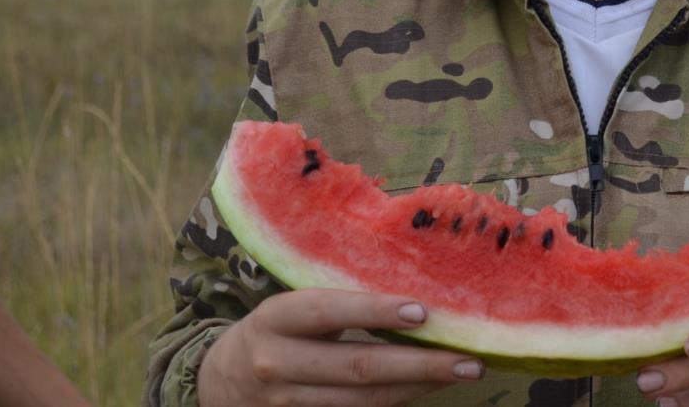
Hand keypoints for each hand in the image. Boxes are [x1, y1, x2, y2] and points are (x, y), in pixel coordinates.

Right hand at [199, 288, 485, 405]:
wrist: (219, 381)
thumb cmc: (276, 330)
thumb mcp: (292, 307)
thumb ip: (339, 301)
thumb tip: (415, 292)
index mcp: (276, 318)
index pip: (329, 312)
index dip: (375, 312)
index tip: (423, 311)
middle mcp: (277, 364)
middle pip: (357, 368)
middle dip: (420, 365)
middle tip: (469, 360)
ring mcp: (287, 403)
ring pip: (363, 401)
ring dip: (417, 388)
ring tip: (461, 372)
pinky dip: (395, 402)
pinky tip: (426, 389)